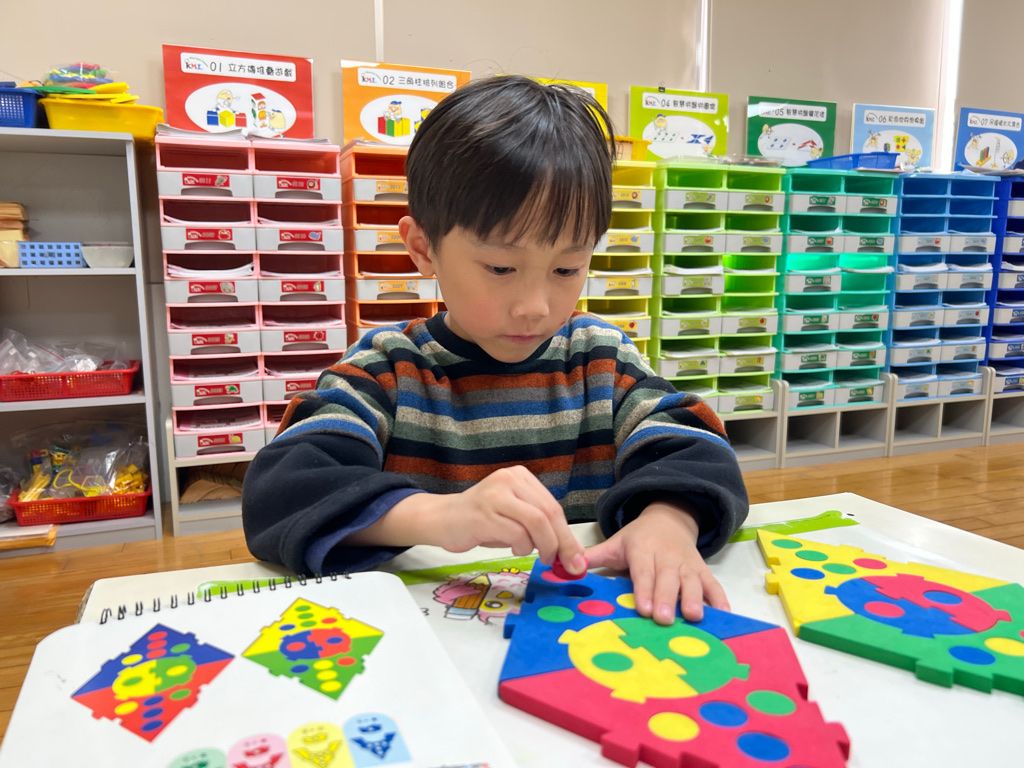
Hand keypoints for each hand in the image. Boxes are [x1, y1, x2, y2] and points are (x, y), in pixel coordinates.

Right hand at [418, 466, 584, 572]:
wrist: (441, 518)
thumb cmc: (481, 520)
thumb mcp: (513, 515)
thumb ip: (539, 526)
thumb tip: (570, 552)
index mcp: (520, 477)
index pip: (553, 506)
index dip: (568, 534)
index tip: (576, 557)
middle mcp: (509, 480)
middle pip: (548, 513)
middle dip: (562, 543)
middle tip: (566, 564)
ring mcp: (495, 495)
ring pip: (536, 522)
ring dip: (543, 546)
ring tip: (537, 555)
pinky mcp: (483, 514)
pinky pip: (516, 534)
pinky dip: (522, 547)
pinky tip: (514, 549)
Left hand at [584, 501, 727, 625]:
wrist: (669, 518)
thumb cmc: (638, 539)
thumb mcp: (616, 543)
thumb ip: (593, 556)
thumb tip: (568, 566)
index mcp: (643, 549)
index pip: (643, 570)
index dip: (644, 589)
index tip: (643, 608)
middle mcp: (667, 556)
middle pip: (667, 579)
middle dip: (666, 599)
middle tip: (664, 620)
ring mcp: (687, 564)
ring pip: (692, 581)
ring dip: (694, 599)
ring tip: (694, 617)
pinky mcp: (702, 570)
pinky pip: (713, 584)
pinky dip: (720, 599)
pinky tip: (724, 616)